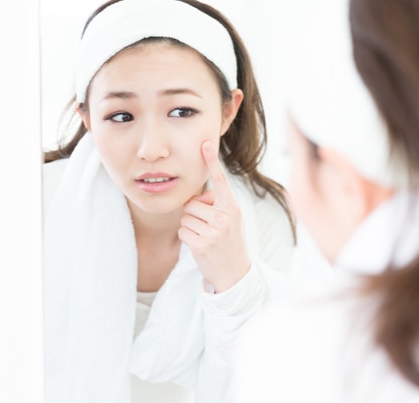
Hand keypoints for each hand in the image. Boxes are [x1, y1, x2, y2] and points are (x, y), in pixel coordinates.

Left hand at [179, 141, 250, 292]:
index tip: (205, 144)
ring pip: (186, 217)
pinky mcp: (202, 244)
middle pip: (192, 203)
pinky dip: (186, 238)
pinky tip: (199, 245)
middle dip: (194, 214)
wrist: (235, 273)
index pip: (220, 180)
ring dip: (190, 227)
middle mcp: (225, 217)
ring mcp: (214, 231)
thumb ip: (217, 206)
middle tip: (206, 227)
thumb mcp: (231, 220)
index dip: (211, 161)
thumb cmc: (229, 242)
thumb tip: (196, 198)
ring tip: (205, 237)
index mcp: (232, 207)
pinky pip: (182, 231)